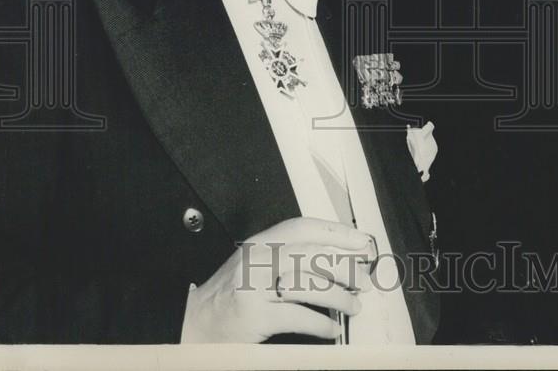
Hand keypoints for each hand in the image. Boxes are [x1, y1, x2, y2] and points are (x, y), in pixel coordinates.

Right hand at [181, 216, 374, 342]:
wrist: (193, 324)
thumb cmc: (229, 297)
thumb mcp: (255, 265)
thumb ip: (287, 256)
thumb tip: (335, 258)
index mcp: (260, 244)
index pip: (304, 228)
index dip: (337, 233)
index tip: (361, 242)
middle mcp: (257, 260)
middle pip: (312, 254)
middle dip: (345, 266)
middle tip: (364, 279)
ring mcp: (254, 287)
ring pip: (308, 284)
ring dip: (339, 297)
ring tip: (354, 306)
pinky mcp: (254, 316)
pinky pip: (297, 317)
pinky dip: (321, 324)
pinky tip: (332, 328)